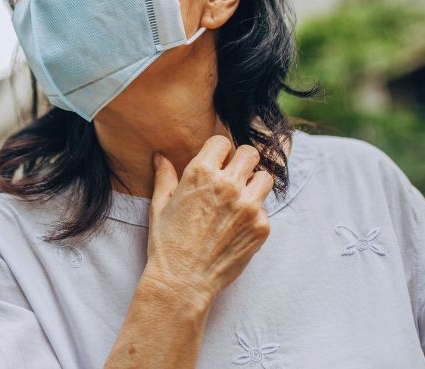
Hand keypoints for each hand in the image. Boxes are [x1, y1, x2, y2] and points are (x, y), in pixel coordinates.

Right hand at [139, 135, 273, 304]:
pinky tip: (236, 228)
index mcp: (201, 173)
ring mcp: (249, 206)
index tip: (216, 163)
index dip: (219, 152)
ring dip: (253, 184)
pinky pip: (265, 210)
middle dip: (241, 162)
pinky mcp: (261, 227)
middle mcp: (228, 185)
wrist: (183, 281)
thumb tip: (160, 156)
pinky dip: (254, 215)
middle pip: (250, 154)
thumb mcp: (159, 205)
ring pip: (265, 178)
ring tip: (239, 200)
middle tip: (233, 177)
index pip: (222, 142)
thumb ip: (165, 176)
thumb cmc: (167, 243)